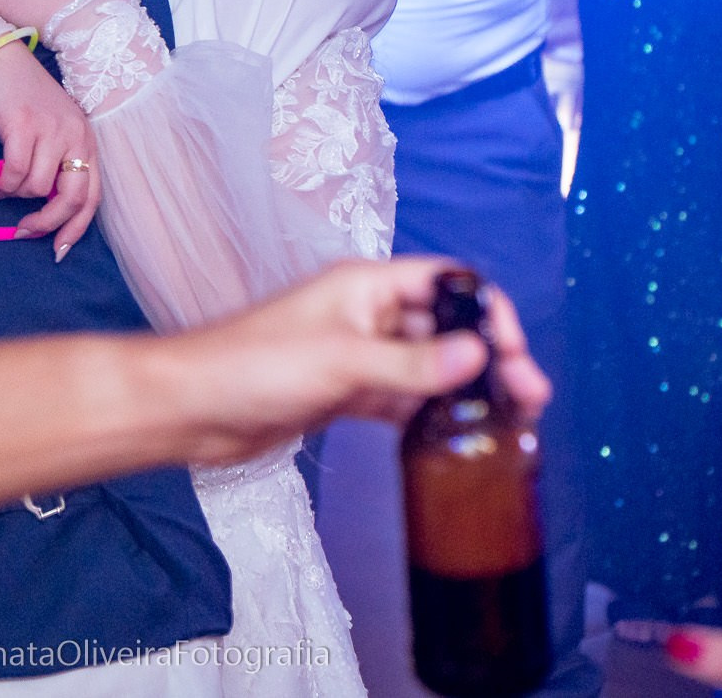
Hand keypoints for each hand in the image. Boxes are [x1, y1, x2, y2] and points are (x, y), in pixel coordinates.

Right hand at [0, 42, 100, 254]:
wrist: (1, 62)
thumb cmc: (25, 100)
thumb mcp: (54, 132)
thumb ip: (57, 164)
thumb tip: (45, 208)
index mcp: (87, 141)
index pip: (92, 196)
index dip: (76, 228)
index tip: (58, 250)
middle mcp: (76, 137)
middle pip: (71, 199)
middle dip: (46, 222)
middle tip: (23, 229)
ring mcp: (51, 131)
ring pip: (37, 188)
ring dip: (16, 194)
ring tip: (5, 183)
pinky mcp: (24, 126)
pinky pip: (15, 173)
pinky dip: (2, 184)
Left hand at [172, 260, 551, 464]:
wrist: (191, 409)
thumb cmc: (253, 366)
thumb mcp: (341, 362)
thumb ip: (411, 364)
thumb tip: (479, 356)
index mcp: (366, 285)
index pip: (445, 282)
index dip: (486, 310)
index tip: (515, 351)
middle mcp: (366, 314)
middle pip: (444, 327)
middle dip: (489, 357)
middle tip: (530, 397)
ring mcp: (357, 355)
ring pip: (427, 368)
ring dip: (466, 390)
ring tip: (510, 422)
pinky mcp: (345, 393)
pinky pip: (402, 399)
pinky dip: (430, 415)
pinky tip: (457, 438)